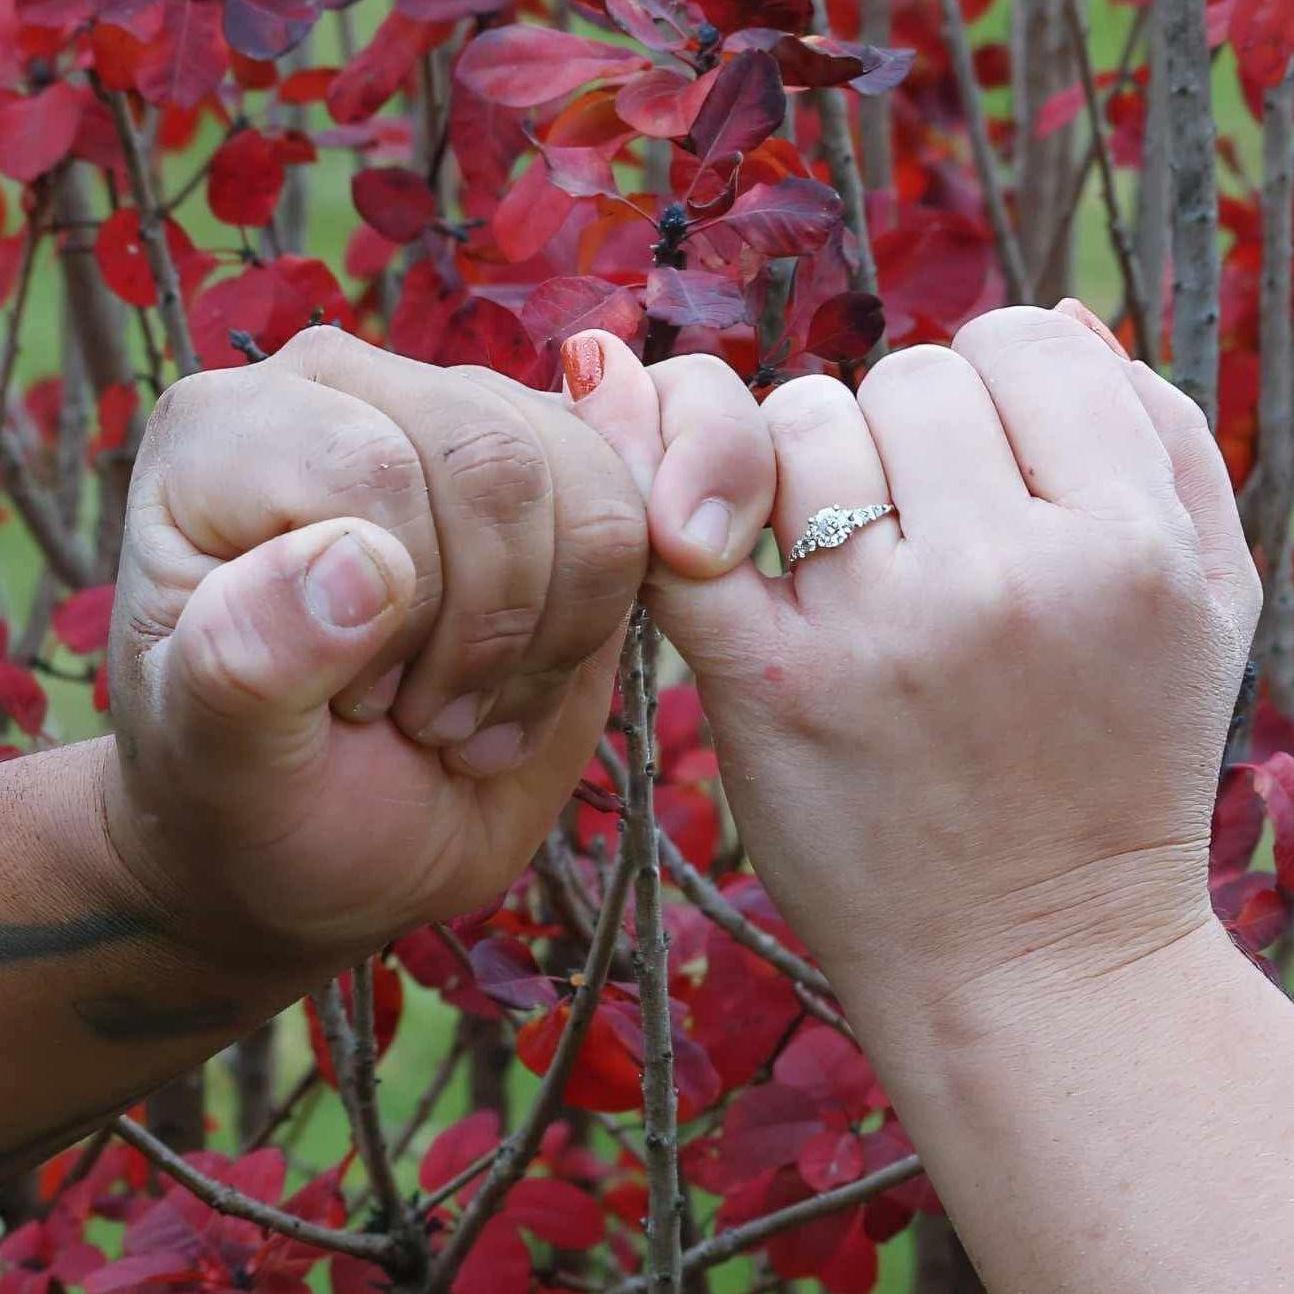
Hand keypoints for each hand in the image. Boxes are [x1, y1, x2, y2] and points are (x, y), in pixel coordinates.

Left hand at [102, 326, 654, 975]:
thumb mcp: (221, 760)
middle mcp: (348, 392)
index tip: (360, 703)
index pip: (371, 466)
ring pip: (585, 481)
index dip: (400, 608)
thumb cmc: (259, 792)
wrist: (339, 829)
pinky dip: (593, 625)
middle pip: (495, 459)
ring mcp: (463, 415)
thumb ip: (245, 658)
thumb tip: (363, 562)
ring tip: (471, 712)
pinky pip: (631, 510)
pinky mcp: (552, 467)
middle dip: (487, 628)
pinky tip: (524, 686)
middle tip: (428, 721)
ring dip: (547, 634)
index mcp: (228, 435)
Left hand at [575, 307, 1258, 1032]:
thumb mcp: (1212, 603)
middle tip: (918, 536)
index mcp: (1124, 543)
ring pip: (796, 427)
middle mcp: (1002, 576)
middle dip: (902, 438)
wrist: (1034, 961)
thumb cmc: (1121, 773)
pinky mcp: (765, 686)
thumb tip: (1056, 313)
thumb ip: (1164, 437)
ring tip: (850, 563)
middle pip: (899, 381)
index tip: (984, 461)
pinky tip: (637, 432)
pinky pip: (684, 525)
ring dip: (808, 471)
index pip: (1017, 342)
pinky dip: (660, 473)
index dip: (993, 389)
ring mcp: (875, 632)